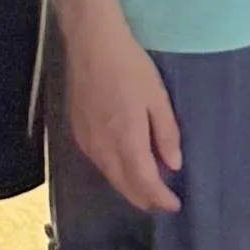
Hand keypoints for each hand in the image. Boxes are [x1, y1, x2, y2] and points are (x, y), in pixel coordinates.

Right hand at [58, 17, 182, 215]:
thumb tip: (173, 166)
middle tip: (163, 202)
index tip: (174, 206)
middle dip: (145, 199)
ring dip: (128, 187)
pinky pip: (98, 163)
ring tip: (147, 188)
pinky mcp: (76, 132)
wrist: (90, 43)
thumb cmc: (129, 66)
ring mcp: (86, 142)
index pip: (145, 183)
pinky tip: (123, 166)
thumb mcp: (157, 98)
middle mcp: (103, 149)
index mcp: (127, 141)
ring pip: (109, 177)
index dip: (160, 199)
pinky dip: (113, 172)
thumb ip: (166, 134)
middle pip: (124, 187)